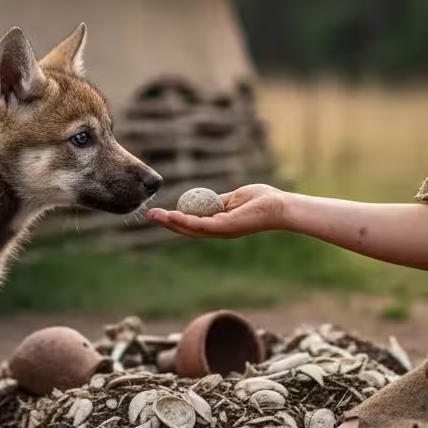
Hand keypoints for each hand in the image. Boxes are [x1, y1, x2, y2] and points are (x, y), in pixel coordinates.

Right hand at [145, 183, 285, 238]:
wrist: (279, 205)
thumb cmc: (262, 200)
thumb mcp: (234, 197)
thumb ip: (218, 200)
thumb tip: (205, 198)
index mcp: (219, 223)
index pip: (193, 223)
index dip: (175, 220)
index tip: (160, 213)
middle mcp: (218, 230)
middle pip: (187, 229)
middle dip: (167, 223)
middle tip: (148, 216)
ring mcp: (220, 230)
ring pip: (190, 229)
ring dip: (170, 223)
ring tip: (153, 216)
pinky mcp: (224, 227)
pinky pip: (200, 225)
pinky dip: (184, 221)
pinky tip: (171, 216)